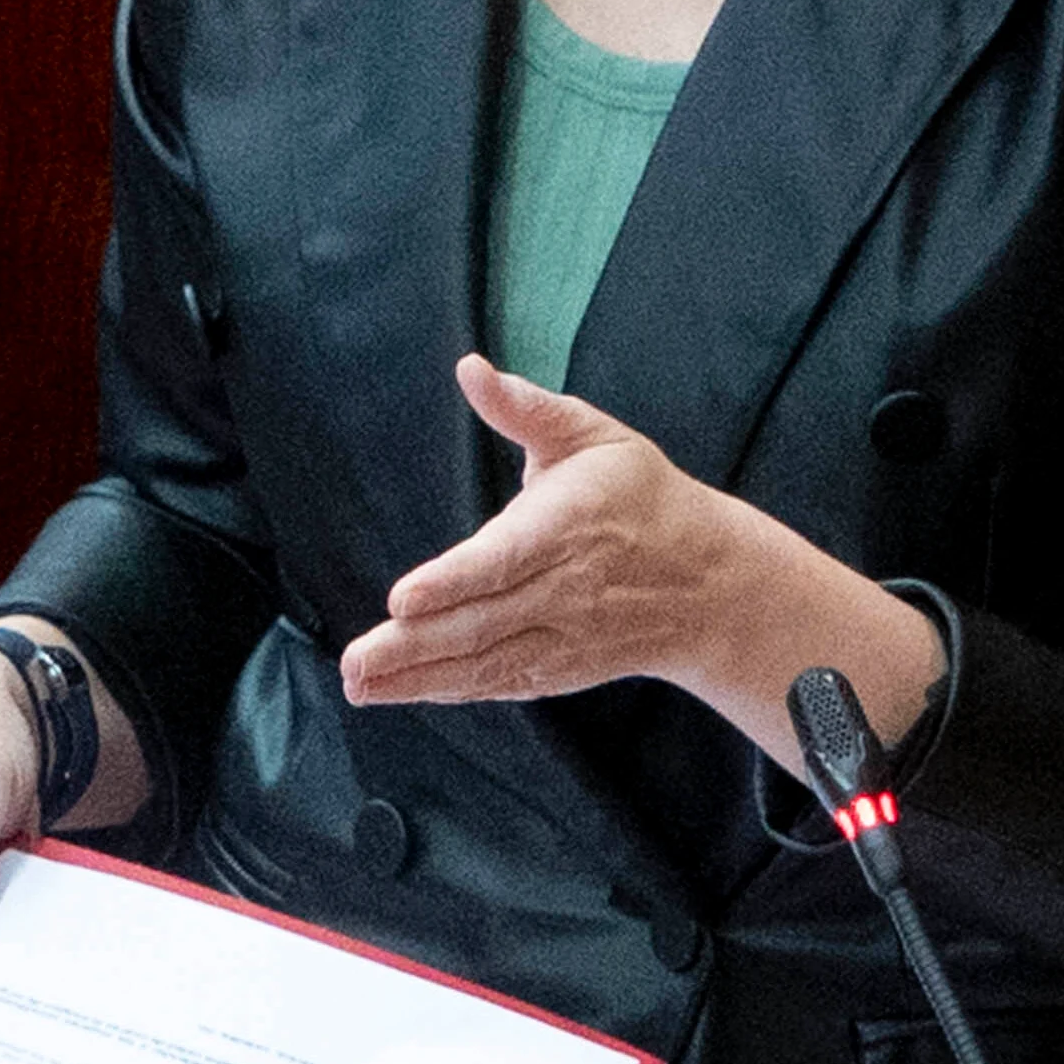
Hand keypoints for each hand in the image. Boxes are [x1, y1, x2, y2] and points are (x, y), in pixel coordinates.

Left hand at [340, 357, 944, 783]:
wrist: (709, 583)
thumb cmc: (640, 496)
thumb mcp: (593, 436)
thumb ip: (527, 409)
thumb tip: (472, 369)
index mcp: (565, 528)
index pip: (502, 561)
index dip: (452, 583)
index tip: (402, 599)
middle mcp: (562, 591)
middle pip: (481, 625)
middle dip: (413, 647)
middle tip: (354, 662)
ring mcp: (560, 638)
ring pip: (484, 664)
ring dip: (417, 680)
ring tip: (359, 684)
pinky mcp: (558, 669)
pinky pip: (497, 684)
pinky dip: (448, 692)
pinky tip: (398, 693)